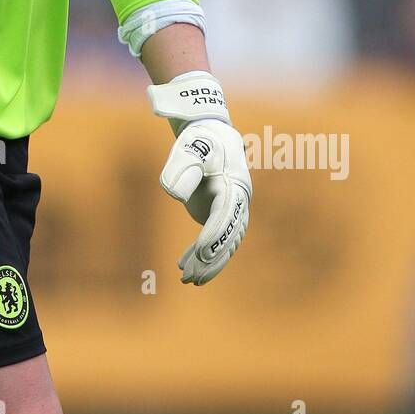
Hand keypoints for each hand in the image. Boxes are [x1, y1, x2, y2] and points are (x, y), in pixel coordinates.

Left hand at [147, 71, 251, 285]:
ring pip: (224, 244)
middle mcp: (238, 201)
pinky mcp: (220, 215)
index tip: (198, 255)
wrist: (209, 134)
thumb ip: (182, 166)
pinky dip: (202, 254)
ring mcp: (231, 210)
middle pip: (228, 237)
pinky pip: (215, 240)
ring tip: (188, 279)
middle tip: (191, 278)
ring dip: (208, 263)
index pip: (225, 217)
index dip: (213, 237)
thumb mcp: (189, 147)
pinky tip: (183, 265)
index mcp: (234, 186)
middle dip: (211, 260)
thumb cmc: (199, 139)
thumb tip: (176, 195)